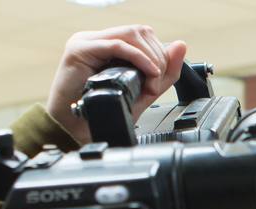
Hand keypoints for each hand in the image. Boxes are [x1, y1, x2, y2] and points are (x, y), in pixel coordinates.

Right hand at [46, 26, 187, 142]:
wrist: (74, 129)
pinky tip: (147, 72)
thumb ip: (164, 72)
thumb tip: (181, 45)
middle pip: (140, 32)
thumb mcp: (143, 92)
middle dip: (157, 58)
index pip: (143, 36)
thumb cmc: (103, 112)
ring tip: (150, 81)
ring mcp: (87, 41)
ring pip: (131, 34)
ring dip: (149, 58)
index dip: (160, 54)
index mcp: (109, 45)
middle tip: (154, 84)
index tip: (159, 80)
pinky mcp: (80, 49)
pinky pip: (116, 45)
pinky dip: (137, 57)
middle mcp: (97, 39)